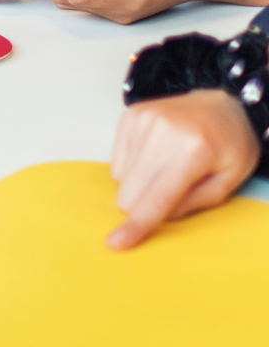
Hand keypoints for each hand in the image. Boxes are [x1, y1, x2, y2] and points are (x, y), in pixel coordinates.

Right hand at [108, 89, 258, 248]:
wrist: (223, 102)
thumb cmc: (231, 145)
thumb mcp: (229, 182)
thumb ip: (194, 203)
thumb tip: (158, 217)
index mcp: (192, 151)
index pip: (157, 197)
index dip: (137, 225)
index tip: (115, 243)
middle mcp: (162, 132)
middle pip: (131, 191)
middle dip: (143, 205)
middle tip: (171, 193)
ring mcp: (142, 120)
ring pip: (122, 178)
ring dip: (140, 184)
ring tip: (167, 168)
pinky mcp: (129, 115)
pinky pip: (117, 161)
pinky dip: (134, 167)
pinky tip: (155, 156)